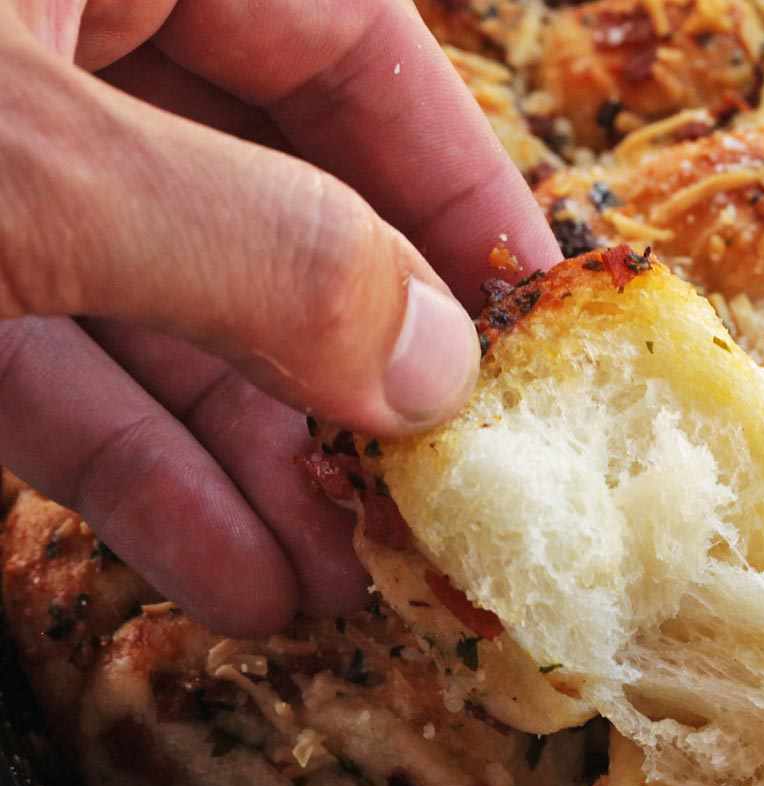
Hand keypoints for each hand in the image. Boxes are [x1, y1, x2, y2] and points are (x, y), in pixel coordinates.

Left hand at [0, 1, 558, 634]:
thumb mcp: (26, 162)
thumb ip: (250, 253)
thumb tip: (437, 367)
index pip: (347, 41)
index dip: (456, 185)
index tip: (537, 325)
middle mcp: (55, 34)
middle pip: (268, 199)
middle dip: (352, 372)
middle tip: (442, 494)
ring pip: (164, 304)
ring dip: (260, 457)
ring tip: (350, 576)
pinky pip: (50, 361)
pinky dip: (135, 470)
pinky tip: (224, 571)